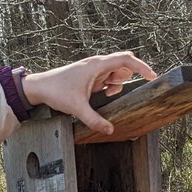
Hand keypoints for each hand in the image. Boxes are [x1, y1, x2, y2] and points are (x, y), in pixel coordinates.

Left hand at [23, 52, 156, 135]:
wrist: (39, 87)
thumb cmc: (56, 91)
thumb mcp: (77, 108)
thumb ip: (94, 120)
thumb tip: (110, 130)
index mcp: (97, 65)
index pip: (126, 60)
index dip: (141, 67)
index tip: (152, 76)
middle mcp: (97, 65)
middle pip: (123, 65)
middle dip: (126, 78)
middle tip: (120, 92)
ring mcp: (93, 70)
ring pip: (115, 72)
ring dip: (116, 83)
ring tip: (106, 94)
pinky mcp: (89, 77)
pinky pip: (107, 78)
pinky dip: (109, 86)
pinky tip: (103, 94)